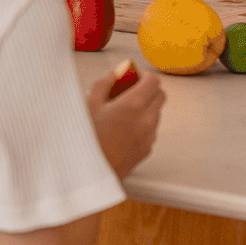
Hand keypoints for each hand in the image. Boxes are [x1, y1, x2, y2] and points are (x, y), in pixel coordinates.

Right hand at [88, 63, 164, 178]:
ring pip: (156, 113)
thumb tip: (117, 73)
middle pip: (160, 95)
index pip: (154, 81)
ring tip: (122, 110)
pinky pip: (151, 130)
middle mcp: (146, 121)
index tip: (134, 75)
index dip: (145, 75)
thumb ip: (105, 83)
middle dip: (148, 89)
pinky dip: (142, 123)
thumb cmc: (84, 138)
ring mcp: (149, 137)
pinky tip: (123, 128)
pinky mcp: (147, 149)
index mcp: (132, 106)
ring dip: (145, 106)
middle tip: (129, 89)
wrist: (87, 171)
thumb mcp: (88, 105)